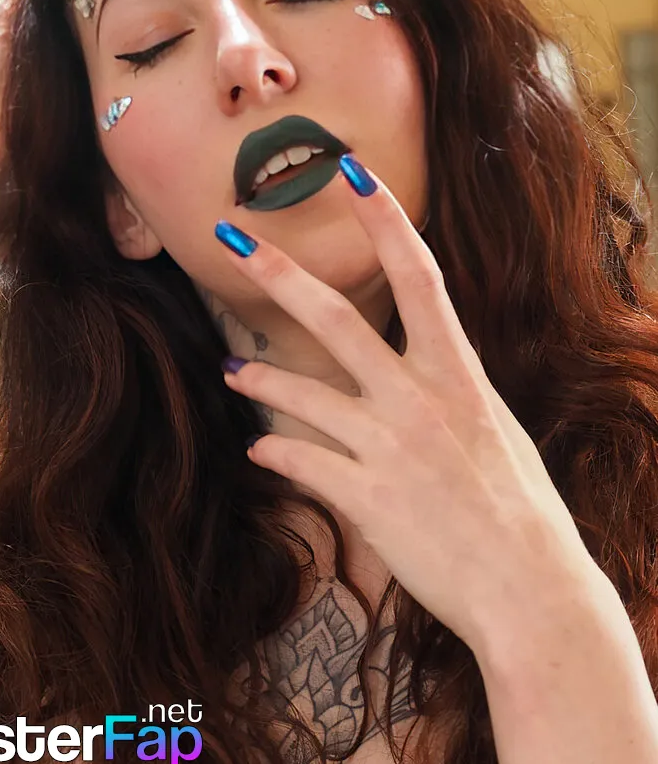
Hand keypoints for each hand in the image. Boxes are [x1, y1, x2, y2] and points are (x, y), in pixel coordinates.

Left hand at [215, 154, 599, 652]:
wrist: (531, 593)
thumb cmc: (522, 510)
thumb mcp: (495, 429)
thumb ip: (451, 391)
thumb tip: (423, 370)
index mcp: (459, 373)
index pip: (417, 275)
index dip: (383, 218)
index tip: (350, 170)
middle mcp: (419, 399)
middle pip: (337, 320)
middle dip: (281, 275)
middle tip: (232, 240)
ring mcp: (388, 448)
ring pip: (303, 395)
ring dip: (261, 381)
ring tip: (231, 372)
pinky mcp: (365, 499)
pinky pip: (302, 463)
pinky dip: (276, 455)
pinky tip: (260, 452)